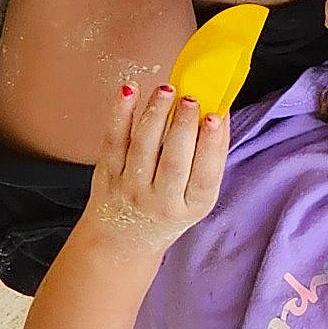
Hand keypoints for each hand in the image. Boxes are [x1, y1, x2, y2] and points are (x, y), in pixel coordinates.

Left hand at [85, 84, 227, 253]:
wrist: (123, 238)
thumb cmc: (169, 211)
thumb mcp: (198, 196)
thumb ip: (211, 158)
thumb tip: (220, 110)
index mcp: (191, 206)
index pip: (204, 175)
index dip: (209, 144)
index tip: (214, 116)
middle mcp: (160, 200)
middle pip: (173, 161)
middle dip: (183, 126)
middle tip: (190, 99)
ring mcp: (130, 188)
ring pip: (142, 148)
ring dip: (155, 114)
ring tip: (167, 90)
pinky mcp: (107, 174)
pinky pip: (113, 140)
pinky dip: (121, 114)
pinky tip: (129, 91)